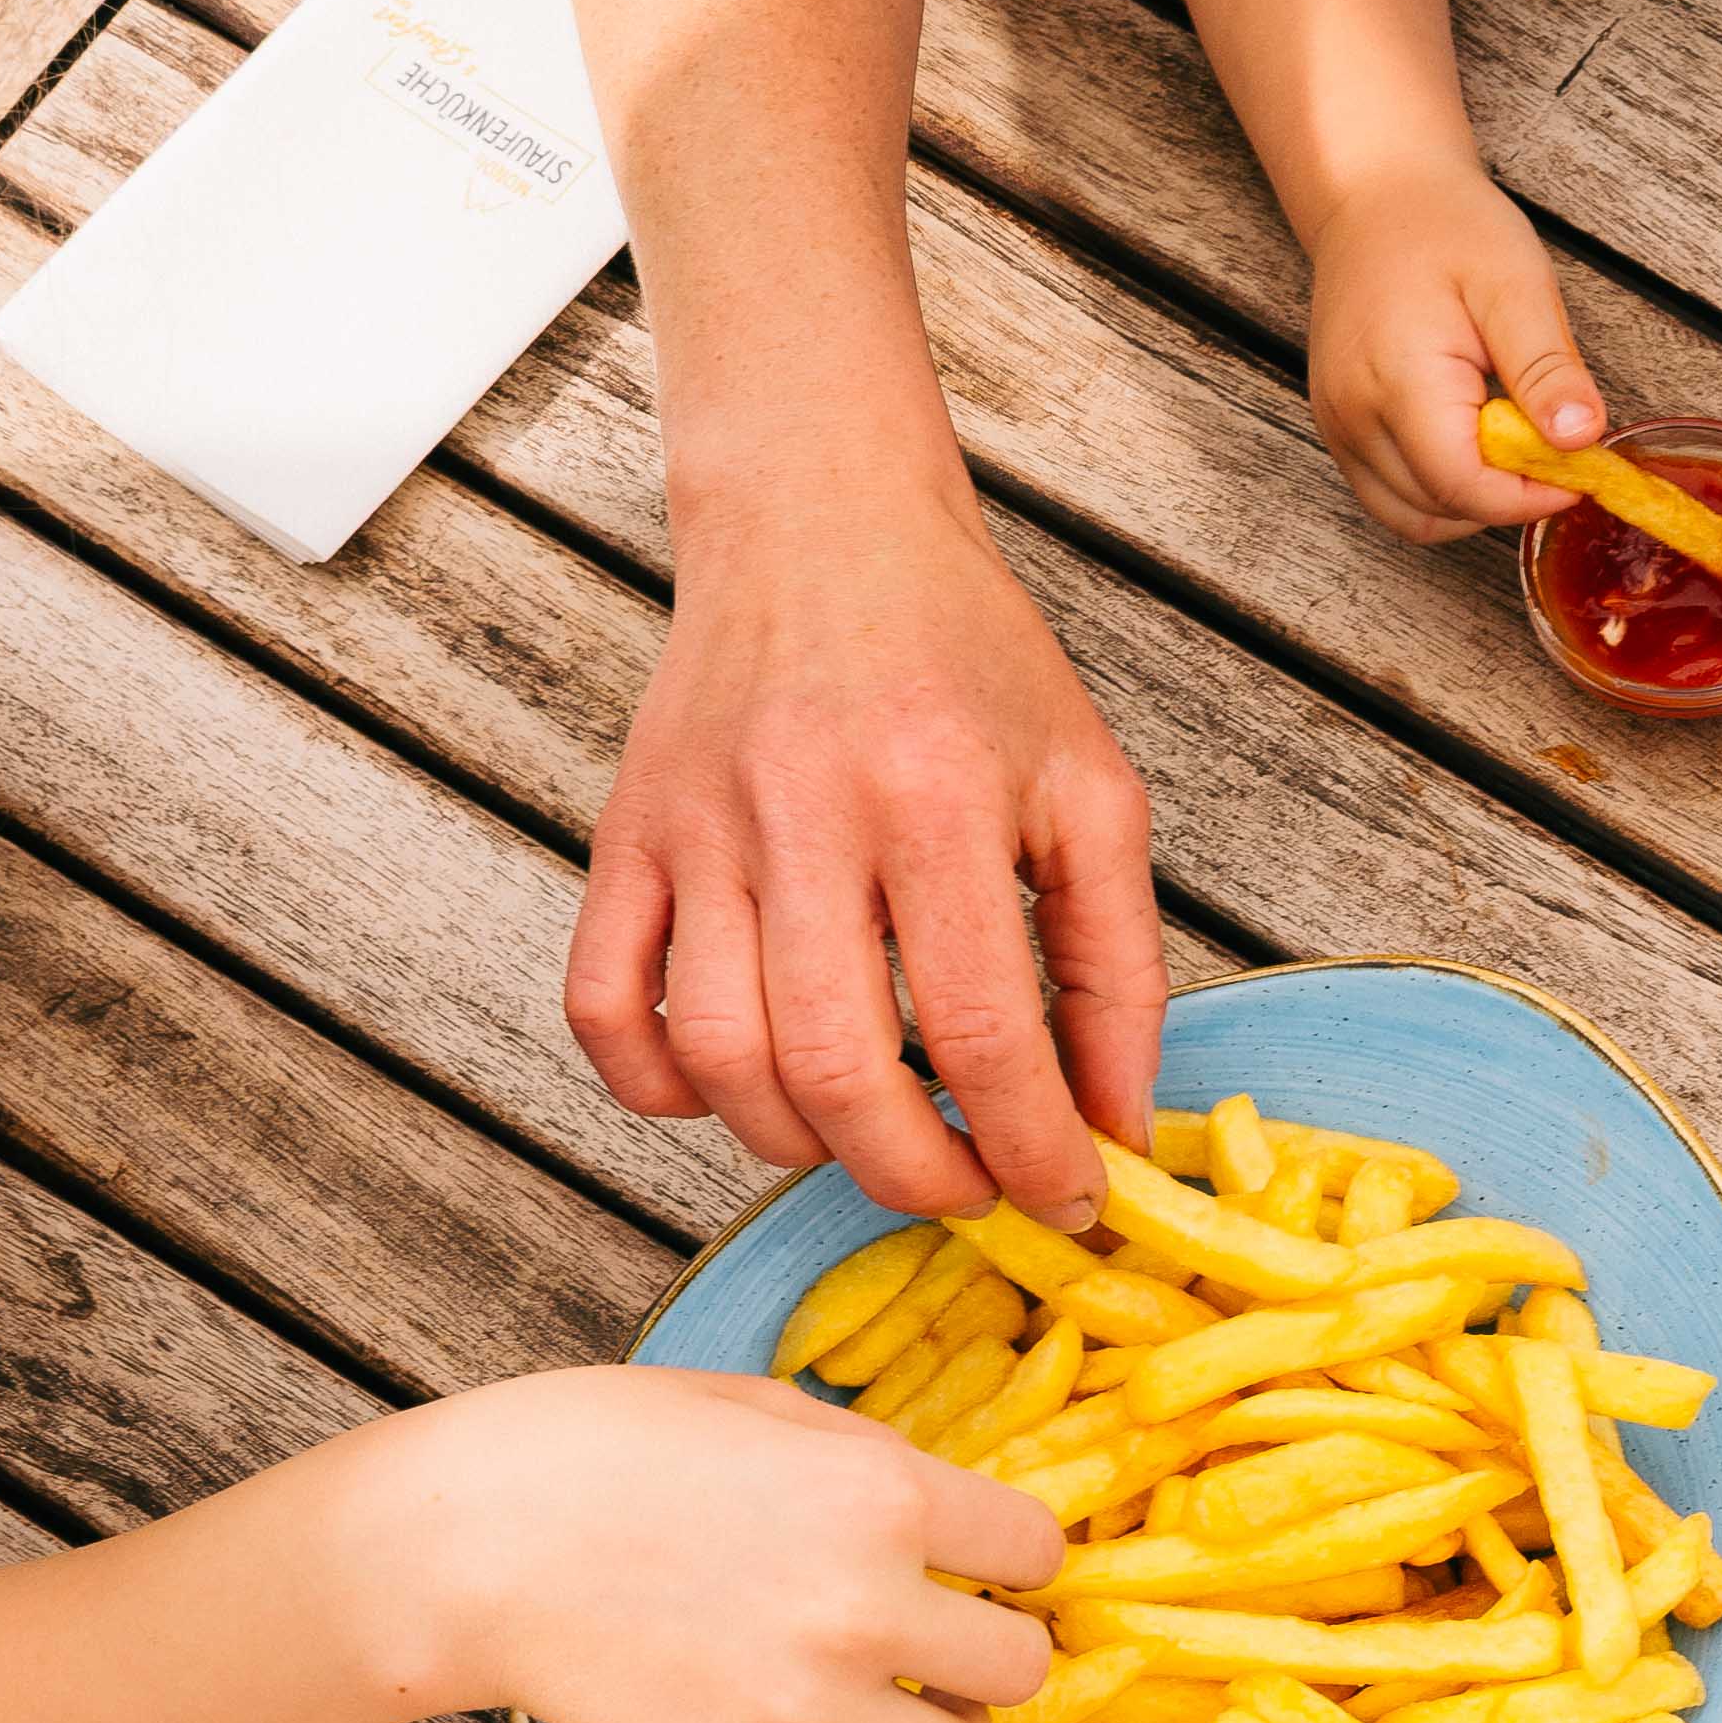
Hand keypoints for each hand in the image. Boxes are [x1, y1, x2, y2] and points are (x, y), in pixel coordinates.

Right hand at [447, 1368, 1070, 1722]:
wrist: (467, 1540)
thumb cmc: (599, 1446)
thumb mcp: (754, 1403)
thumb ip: (867, 1457)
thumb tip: (944, 1507)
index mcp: (879, 1493)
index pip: (1036, 1553)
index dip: (1009, 1560)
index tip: (973, 1566)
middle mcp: (863, 1606)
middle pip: (1020, 1671)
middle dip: (984, 1655)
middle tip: (930, 1646)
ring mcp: (802, 1706)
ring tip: (866, 1703)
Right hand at [570, 468, 1165, 1226]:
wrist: (822, 523)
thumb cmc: (967, 658)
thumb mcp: (1089, 790)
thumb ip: (1116, 966)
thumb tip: (1116, 1126)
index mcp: (937, 794)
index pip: (980, 1033)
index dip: (1030, 1149)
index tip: (1066, 1199)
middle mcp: (805, 810)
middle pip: (838, 1071)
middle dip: (916, 1176)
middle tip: (968, 1187)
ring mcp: (698, 827)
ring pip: (721, 1059)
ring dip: (802, 1145)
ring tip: (872, 1136)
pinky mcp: (626, 835)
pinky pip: (605, 1008)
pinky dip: (662, 1089)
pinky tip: (743, 1089)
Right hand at [1297, 155, 1605, 549]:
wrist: (1375, 198)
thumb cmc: (1444, 227)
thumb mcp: (1514, 283)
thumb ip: (1546, 367)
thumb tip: (1580, 438)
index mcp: (1398, 381)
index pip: (1466, 486)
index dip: (1530, 496)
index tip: (1580, 471)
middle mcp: (1353, 417)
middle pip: (1440, 510)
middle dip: (1507, 498)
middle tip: (1554, 450)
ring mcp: (1337, 427)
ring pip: (1413, 517)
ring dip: (1473, 503)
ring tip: (1513, 445)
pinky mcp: (1337, 429)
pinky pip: (1391, 495)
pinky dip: (1441, 492)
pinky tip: (1477, 447)